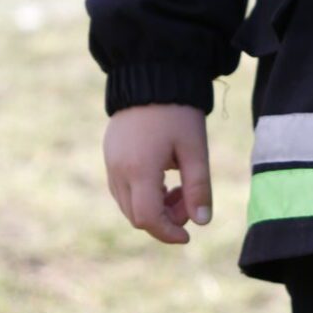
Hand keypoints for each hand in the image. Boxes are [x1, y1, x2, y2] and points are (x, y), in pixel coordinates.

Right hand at [104, 104, 212, 245]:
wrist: (151, 76)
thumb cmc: (177, 113)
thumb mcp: (195, 150)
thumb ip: (198, 187)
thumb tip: (202, 222)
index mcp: (139, 170)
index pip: (148, 218)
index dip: (168, 233)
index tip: (188, 236)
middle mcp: (118, 171)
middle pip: (137, 216)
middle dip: (165, 219)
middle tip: (189, 200)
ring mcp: (110, 164)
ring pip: (128, 205)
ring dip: (154, 208)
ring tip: (179, 187)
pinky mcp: (110, 156)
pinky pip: (122, 190)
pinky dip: (143, 195)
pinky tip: (164, 178)